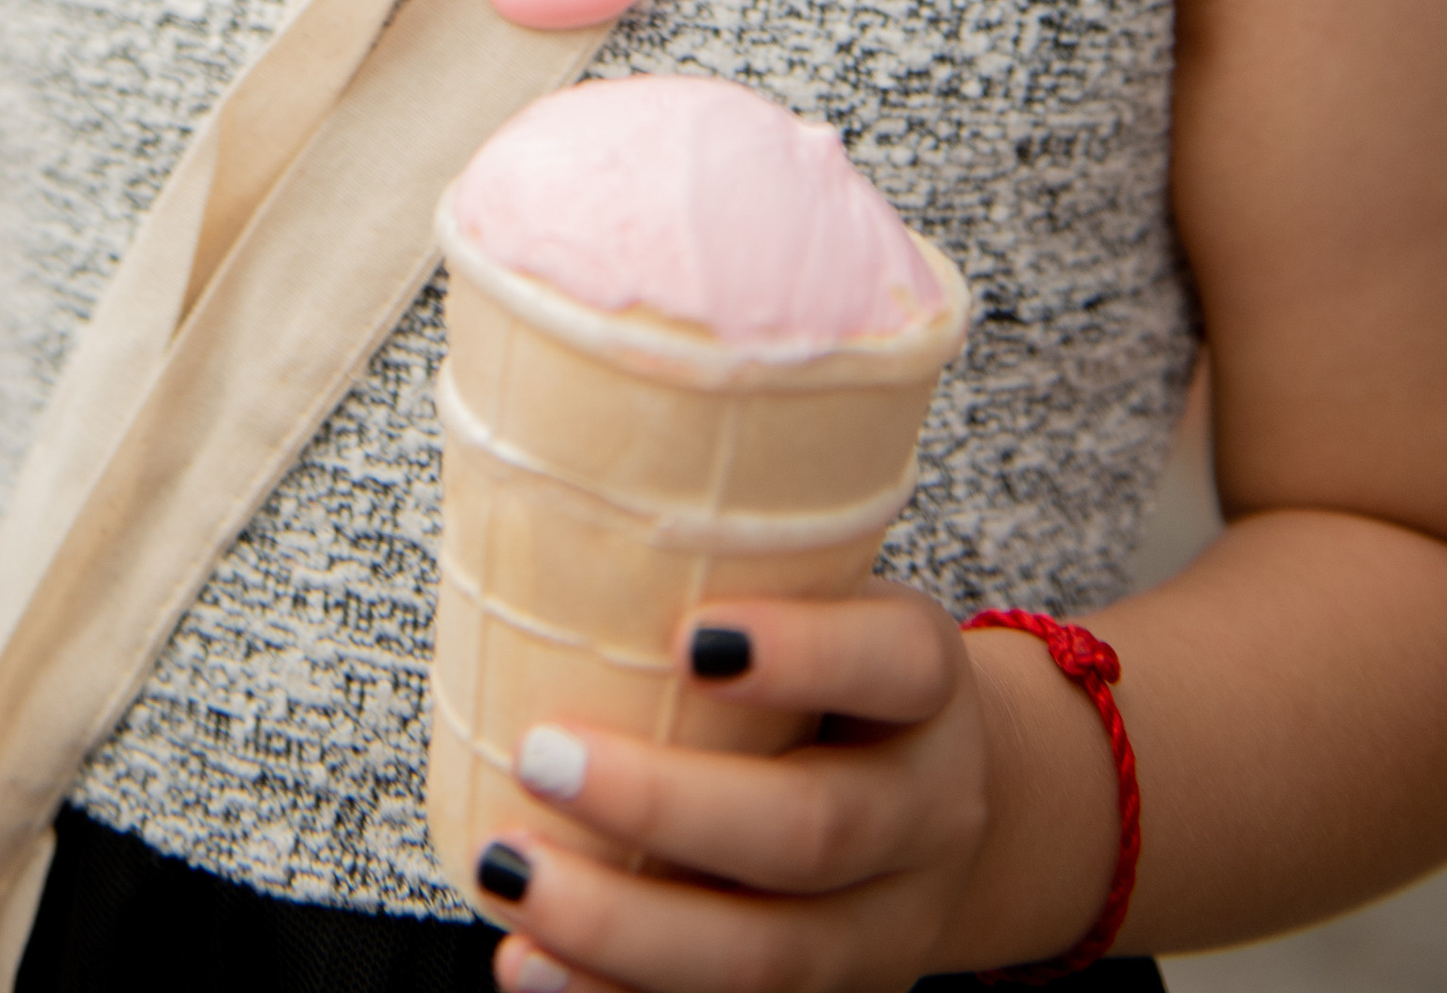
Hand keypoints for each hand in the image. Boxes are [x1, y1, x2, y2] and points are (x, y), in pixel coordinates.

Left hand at [472, 591, 994, 992]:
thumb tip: (541, 500)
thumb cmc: (830, 674)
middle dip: (666, 806)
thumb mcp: (823, 600)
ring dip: (624, 928)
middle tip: (542, 755)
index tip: (689, 637)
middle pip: (814, 829)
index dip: (802, 654)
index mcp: (928, 685)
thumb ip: (730, 572)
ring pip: (769, 955)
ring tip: (512, 872)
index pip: (893, 662)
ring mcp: (888, 929)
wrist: (935, 796)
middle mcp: (928, 813)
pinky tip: (531, 966)